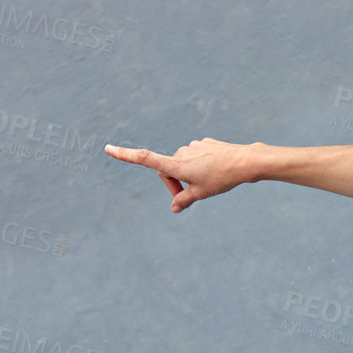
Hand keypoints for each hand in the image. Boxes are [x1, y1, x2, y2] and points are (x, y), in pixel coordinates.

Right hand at [106, 139, 253, 212]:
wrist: (244, 162)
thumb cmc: (222, 179)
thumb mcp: (201, 194)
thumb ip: (184, 200)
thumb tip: (174, 208)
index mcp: (177, 165)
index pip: (145, 159)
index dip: (125, 155)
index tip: (108, 148)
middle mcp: (181, 153)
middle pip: (167, 170)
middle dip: (173, 184)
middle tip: (187, 198)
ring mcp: (192, 146)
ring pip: (183, 164)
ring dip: (187, 176)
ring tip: (207, 183)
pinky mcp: (203, 144)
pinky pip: (195, 157)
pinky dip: (199, 167)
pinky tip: (214, 171)